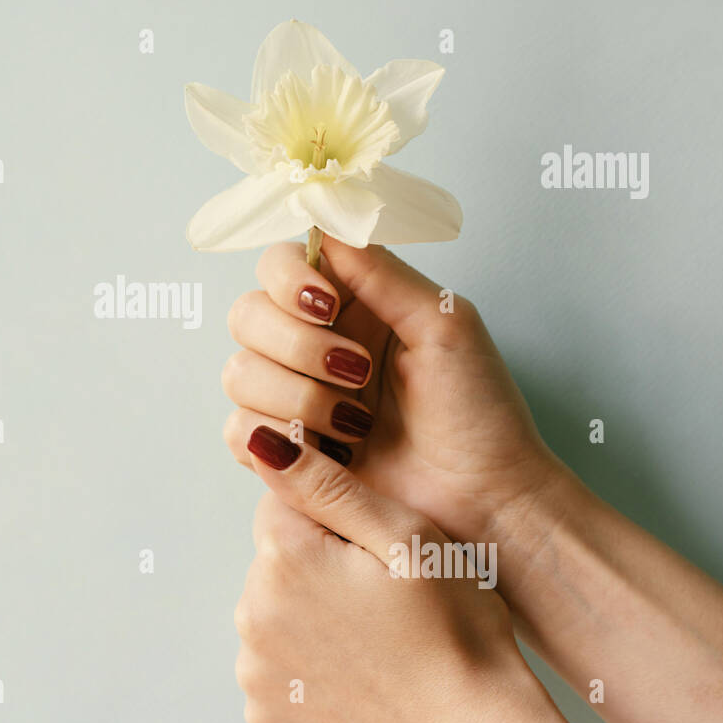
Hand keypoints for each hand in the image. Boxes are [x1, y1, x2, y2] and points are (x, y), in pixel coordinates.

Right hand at [223, 237, 559, 543]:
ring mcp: (293, 398)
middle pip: (246, 315)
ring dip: (298, 398)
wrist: (485, 501)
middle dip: (296, 346)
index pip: (279, 264)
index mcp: (351, 303)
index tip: (326, 307)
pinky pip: (237, 431)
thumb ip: (380, 271)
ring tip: (356, 425)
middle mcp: (313, 344)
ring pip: (238, 373)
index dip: (288, 281)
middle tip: (357, 373)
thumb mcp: (443, 322)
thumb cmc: (480, 412)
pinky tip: (330, 451)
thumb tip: (323, 221)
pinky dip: (277, 438)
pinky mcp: (283, 452)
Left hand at [235, 438, 572, 722]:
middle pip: (279, 562)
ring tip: (379, 644)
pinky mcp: (266, 718)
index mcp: (285, 558)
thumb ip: (329, 485)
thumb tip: (266, 440)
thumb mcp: (409, 539)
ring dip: (316, 621)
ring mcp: (257, 673)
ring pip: (280, 617)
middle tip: (387, 601)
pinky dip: (313, 672)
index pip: (286, 504)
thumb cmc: (457, 641)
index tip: (375, 550)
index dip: (336, 519)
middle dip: (323, 570)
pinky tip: (361, 678)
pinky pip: (282, 673)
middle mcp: (254, 614)